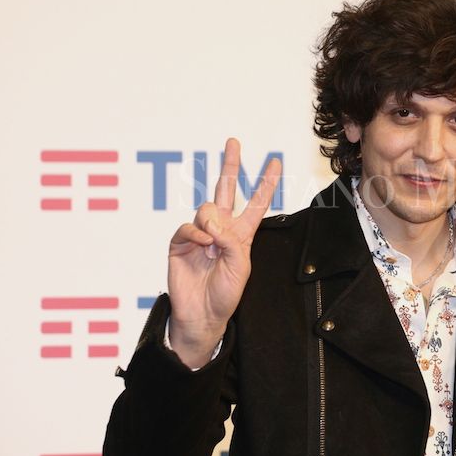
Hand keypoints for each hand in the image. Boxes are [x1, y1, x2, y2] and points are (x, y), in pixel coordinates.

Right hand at [166, 137, 280, 366]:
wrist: (202, 314)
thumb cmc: (226, 293)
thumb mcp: (241, 266)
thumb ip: (232, 241)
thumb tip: (213, 222)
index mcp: (241, 234)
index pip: (255, 203)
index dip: (265, 183)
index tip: (275, 162)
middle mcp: (221, 229)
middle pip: (225, 190)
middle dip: (230, 165)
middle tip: (233, 141)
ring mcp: (199, 234)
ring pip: (205, 208)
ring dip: (211, 222)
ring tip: (213, 244)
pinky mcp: (180, 243)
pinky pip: (188, 226)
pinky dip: (196, 233)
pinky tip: (202, 244)